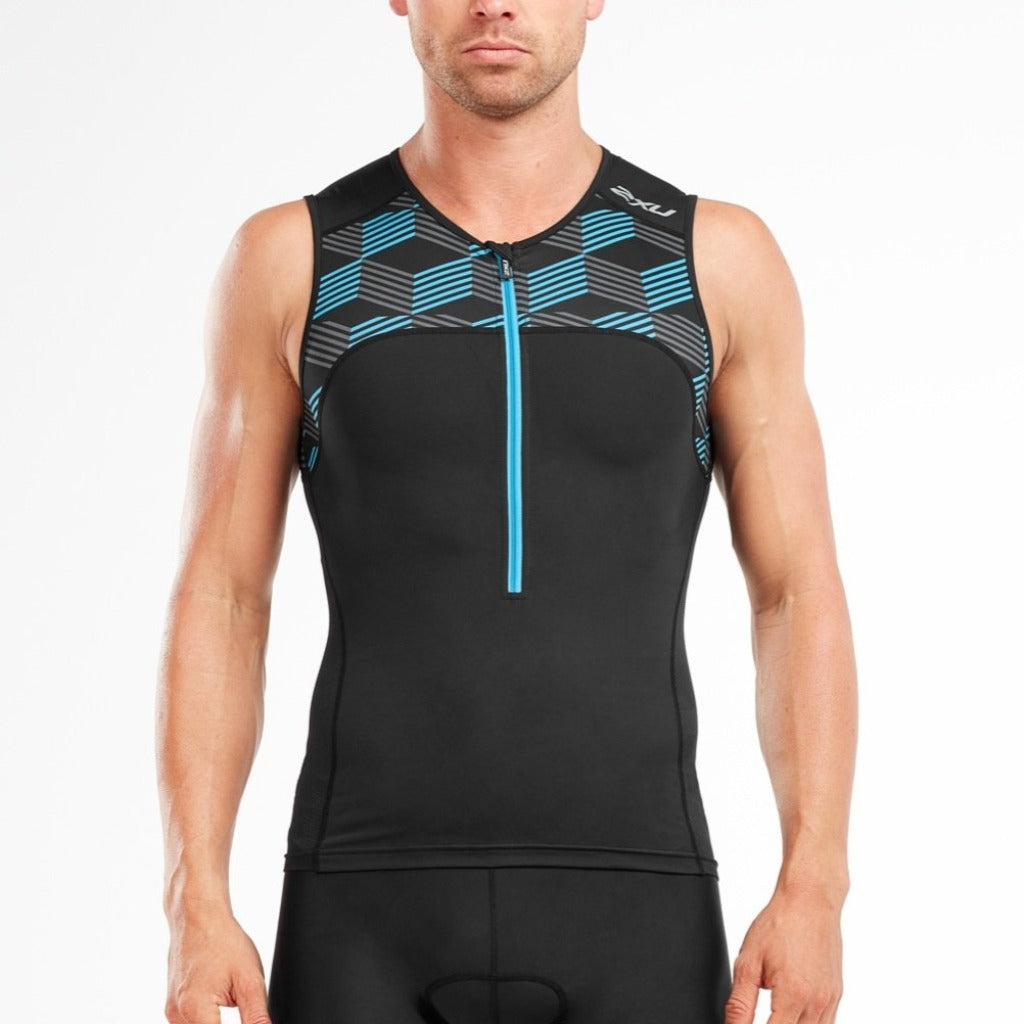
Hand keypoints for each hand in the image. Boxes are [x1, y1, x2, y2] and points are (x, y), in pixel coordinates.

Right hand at [164, 907, 272, 1023]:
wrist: (198, 918)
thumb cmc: (223, 941)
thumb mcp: (249, 978)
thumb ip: (256, 1015)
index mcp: (195, 1009)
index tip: (248, 1020)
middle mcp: (177, 1015)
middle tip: (239, 1001)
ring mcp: (172, 1012)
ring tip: (230, 998)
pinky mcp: (172, 1007)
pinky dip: (207, 1021)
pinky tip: (219, 1005)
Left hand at [724, 887, 843, 1023]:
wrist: (810, 900)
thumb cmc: (780, 923)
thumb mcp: (749, 961)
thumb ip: (740, 1003)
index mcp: (792, 996)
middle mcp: (816, 1003)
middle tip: (762, 1015)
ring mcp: (830, 1001)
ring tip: (775, 1015)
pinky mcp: (836, 995)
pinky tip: (792, 1016)